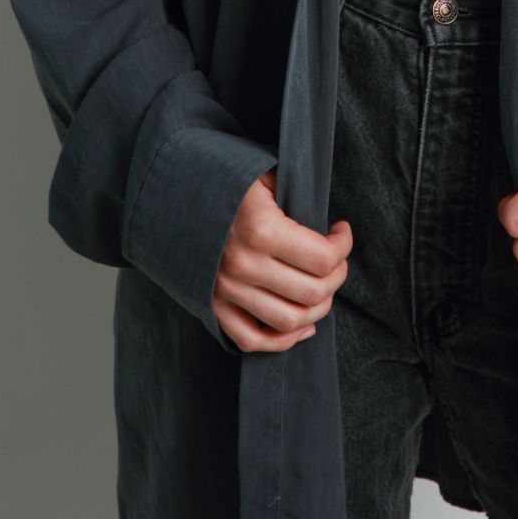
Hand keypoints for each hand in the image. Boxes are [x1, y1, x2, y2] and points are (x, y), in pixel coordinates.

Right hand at [212, 169, 352, 351]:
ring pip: (290, 321)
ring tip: (322, 288)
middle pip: (313, 293)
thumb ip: (296, 200)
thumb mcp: (264, 177)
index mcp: (260, 230)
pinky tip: (303, 325)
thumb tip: (328, 227)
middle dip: (336, 277)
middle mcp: (243, 266)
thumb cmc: (228, 182)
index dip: (343, 246)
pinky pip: (252, 340)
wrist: (174, 195)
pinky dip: (284, 341)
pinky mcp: (213, 307)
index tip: (341, 232)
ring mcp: (226, 291)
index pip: (323, 258)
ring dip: (318, 309)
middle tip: (336, 260)